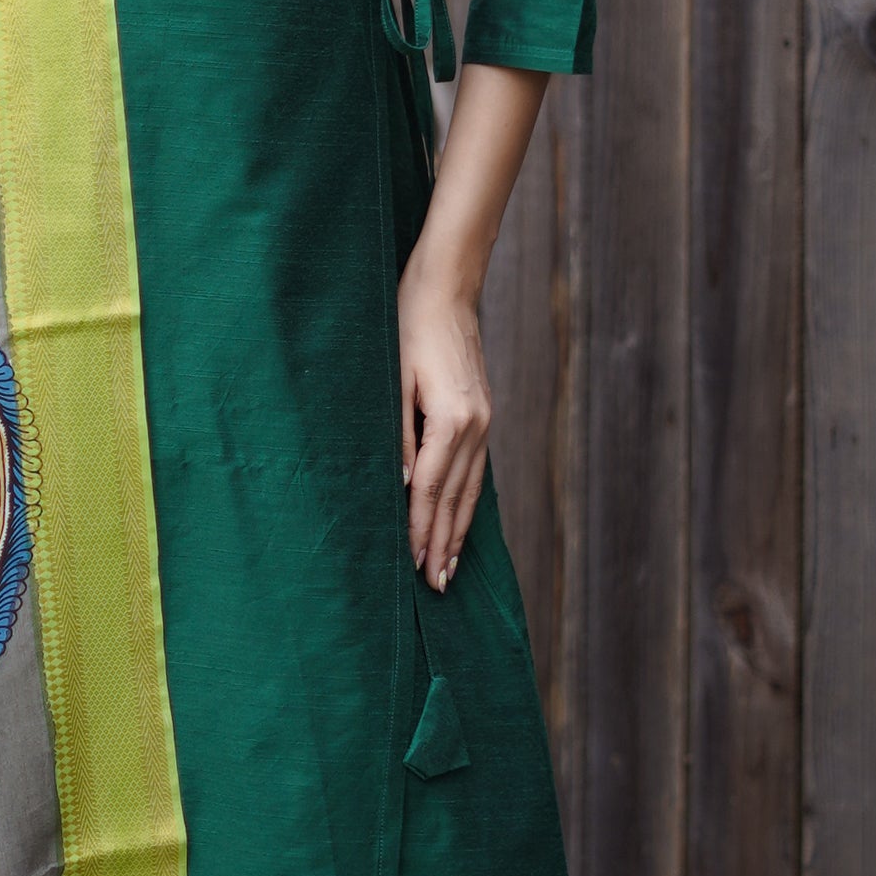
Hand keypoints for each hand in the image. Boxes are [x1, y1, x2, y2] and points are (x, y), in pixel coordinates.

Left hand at [397, 244, 490, 590]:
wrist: (446, 289)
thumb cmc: (406, 326)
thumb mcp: (391, 379)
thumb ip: (396, 435)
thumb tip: (398, 487)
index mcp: (451, 420)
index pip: (429, 489)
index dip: (420, 530)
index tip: (414, 565)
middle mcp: (475, 426)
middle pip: (456, 499)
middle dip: (444, 544)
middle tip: (437, 585)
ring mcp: (483, 422)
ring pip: (470, 489)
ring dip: (458, 530)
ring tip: (449, 566)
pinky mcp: (481, 415)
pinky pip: (475, 471)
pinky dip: (466, 501)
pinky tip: (459, 519)